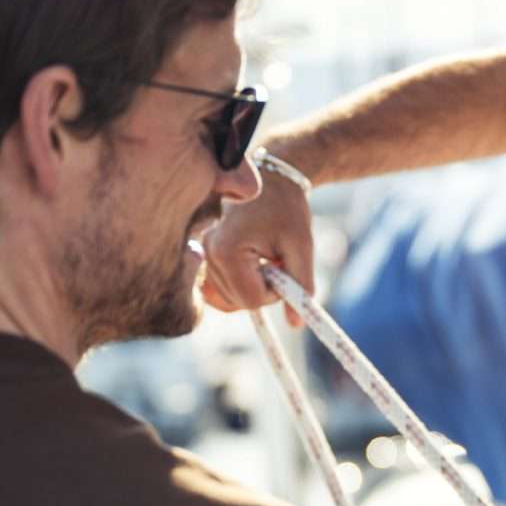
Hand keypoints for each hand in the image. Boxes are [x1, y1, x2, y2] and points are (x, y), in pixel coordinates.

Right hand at [200, 167, 315, 327]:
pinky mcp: (205, 256)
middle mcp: (208, 254)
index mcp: (227, 250)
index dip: (275, 292)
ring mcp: (203, 255)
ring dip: (254, 286)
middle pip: (238, 302)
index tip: (285, 268)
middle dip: (263, 290)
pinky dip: (240, 286)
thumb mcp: (301, 247)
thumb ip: (301, 286)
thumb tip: (296, 324)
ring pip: (230, 299)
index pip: (251, 299)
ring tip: (266, 256)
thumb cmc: (287, 210)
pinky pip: (220, 291)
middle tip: (277, 261)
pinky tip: (253, 265)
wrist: (272, 181)